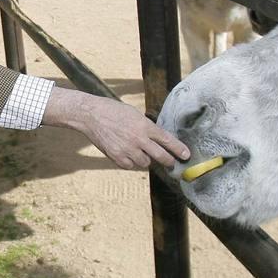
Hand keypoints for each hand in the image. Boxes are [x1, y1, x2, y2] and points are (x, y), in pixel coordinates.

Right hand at [42, 87, 188, 168]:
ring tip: (137, 150)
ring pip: (144, 163)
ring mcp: (127, 150)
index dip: (178, 149)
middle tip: (171, 163)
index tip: (186, 155)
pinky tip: (125, 153)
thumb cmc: (113, 111)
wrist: (92, 115)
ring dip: (144, 159)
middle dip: (168, 161)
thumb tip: (157, 140)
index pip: (167, 140)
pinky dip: (130, 162)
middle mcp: (139, 139)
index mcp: (145, 126)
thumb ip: (146, 127)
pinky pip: (130, 166)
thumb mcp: (134, 115)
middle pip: (160, 156)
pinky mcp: (117, 157)